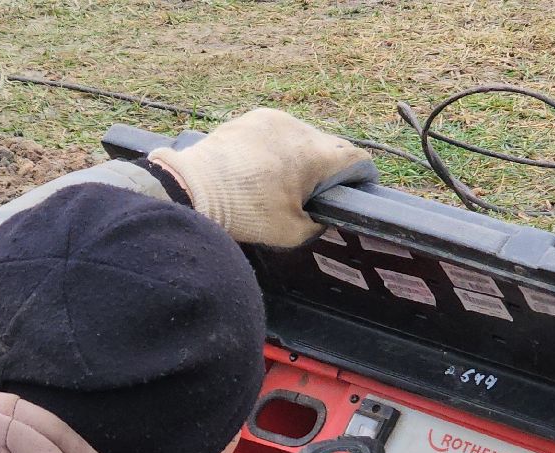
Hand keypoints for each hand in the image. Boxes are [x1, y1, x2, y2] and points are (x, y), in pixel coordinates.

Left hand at [149, 108, 371, 247]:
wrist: (193, 189)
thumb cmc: (245, 211)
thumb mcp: (291, 232)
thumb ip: (318, 223)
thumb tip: (323, 215)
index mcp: (316, 155)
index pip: (357, 159)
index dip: (361, 177)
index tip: (355, 190)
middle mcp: (300, 129)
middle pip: (330, 146)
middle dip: (328, 167)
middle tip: (314, 192)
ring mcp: (274, 119)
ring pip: (302, 136)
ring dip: (301, 155)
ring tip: (283, 180)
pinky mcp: (251, 117)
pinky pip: (277, 131)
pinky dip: (276, 147)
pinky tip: (261, 167)